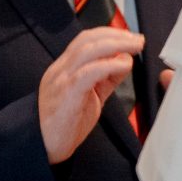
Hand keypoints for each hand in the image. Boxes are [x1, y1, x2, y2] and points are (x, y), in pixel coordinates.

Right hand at [37, 25, 143, 163]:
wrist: (43, 146)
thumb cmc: (66, 124)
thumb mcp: (91, 96)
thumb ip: (105, 78)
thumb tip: (124, 60)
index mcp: (64, 68)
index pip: (84, 40)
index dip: (109, 34)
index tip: (130, 36)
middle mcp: (60, 70)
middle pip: (87, 39)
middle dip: (116, 35)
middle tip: (138, 39)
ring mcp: (61, 80)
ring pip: (87, 50)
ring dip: (115, 44)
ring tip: (135, 47)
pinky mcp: (67, 94)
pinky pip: (88, 73)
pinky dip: (109, 65)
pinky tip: (124, 65)